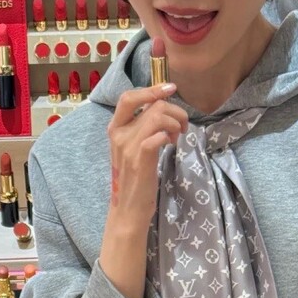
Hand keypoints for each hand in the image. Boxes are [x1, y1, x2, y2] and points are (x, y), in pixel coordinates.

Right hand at [106, 62, 187, 227]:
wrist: (128, 209)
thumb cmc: (135, 179)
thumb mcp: (133, 148)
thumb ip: (141, 128)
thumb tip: (161, 109)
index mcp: (115, 128)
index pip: (128, 97)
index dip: (151, 89)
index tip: (170, 88)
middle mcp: (118, 134)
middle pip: (152, 105)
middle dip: (175, 110)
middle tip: (182, 126)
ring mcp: (128, 146)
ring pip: (158, 116)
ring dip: (176, 122)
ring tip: (178, 136)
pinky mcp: (140, 159)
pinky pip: (158, 136)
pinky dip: (170, 136)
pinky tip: (171, 145)